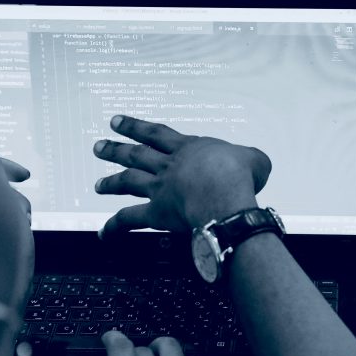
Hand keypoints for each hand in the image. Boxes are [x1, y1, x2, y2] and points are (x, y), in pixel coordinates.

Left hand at [92, 116, 270, 236]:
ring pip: (128, 182)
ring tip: (98, 185)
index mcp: (188, 148)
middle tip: (99, 146)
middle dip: (115, 149)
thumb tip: (256, 165)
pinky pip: (129, 220)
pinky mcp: (157, 213)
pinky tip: (103, 233)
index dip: (135, 127)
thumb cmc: (239, 176)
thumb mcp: (254, 159)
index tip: (117, 122)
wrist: (224, 194)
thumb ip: (250, 159)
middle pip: (136, 154)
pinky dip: (114, 227)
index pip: (156, 133)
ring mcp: (160, 189)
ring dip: (111, 182)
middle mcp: (168, 166)